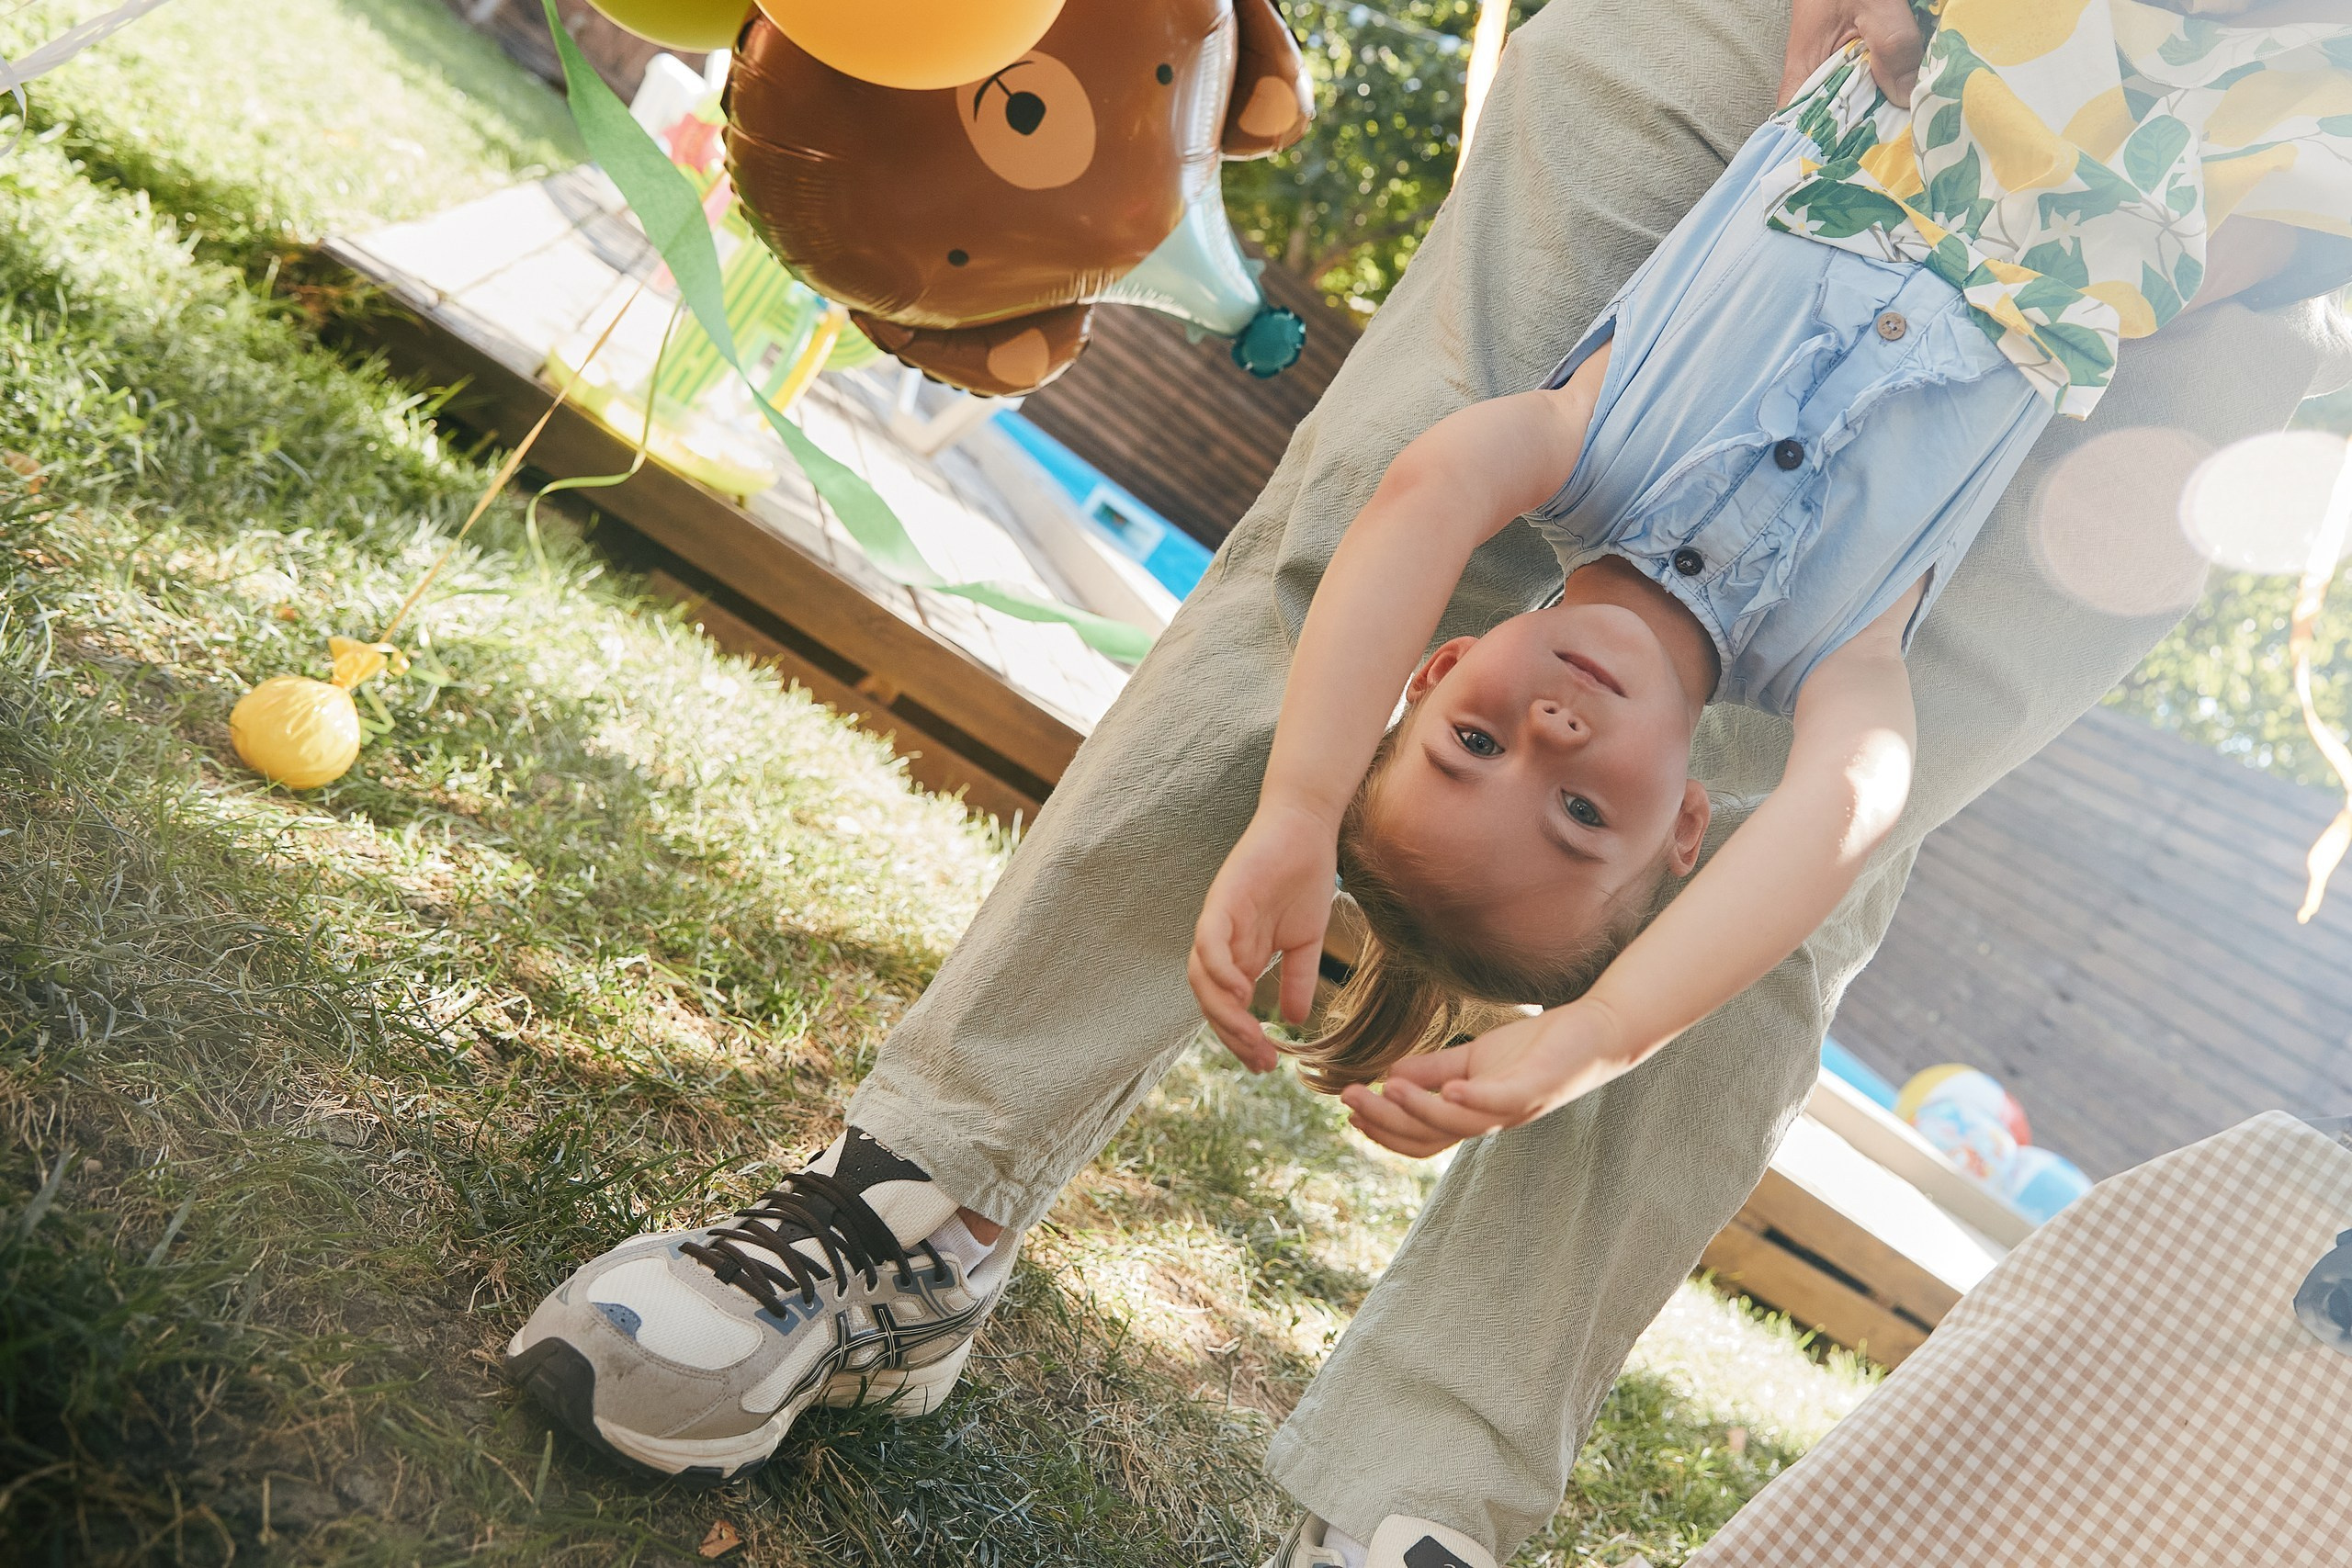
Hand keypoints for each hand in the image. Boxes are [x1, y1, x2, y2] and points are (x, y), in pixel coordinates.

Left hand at [1189, 803, 1337, 1071]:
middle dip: (1233, 1036)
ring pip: (1203, 978)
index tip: (1266, 1065)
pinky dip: (1220, 972)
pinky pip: (1209, 943)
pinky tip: (1243, 994)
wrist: (1307, 829)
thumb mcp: (1307, 941)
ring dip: (1223, 1013)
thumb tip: (1294, 1020)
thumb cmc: (1305, 878)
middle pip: (1211, 1001)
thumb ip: (1298, 978)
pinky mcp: (1222, 901)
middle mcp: (1223, 943)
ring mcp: (1219, 922)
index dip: (1242, 1039)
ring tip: (1251, 1035)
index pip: (1229, 1007)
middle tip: (1260, 1062)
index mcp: (1241, 955)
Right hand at [1339, 1001, 1633, 1156]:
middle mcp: (1490, 1123)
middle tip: (1350, 1099)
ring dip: (1420, 1110)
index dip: (1384, 1130)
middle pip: (1430, 1135)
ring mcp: (1514, 1110)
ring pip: (1459, 1124)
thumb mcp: (1473, 1057)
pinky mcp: (1536, 1089)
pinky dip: (1472, 1100)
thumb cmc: (1536, 1047)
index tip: (1349, 1111)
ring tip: (1388, 1090)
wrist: (1595, 1033)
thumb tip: (1388, 1075)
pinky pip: (1501, 1103)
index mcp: (1472, 1117)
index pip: (1420, 1137)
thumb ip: (1433, 1068)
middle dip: (1386, 1120)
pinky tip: (1448, 1088)